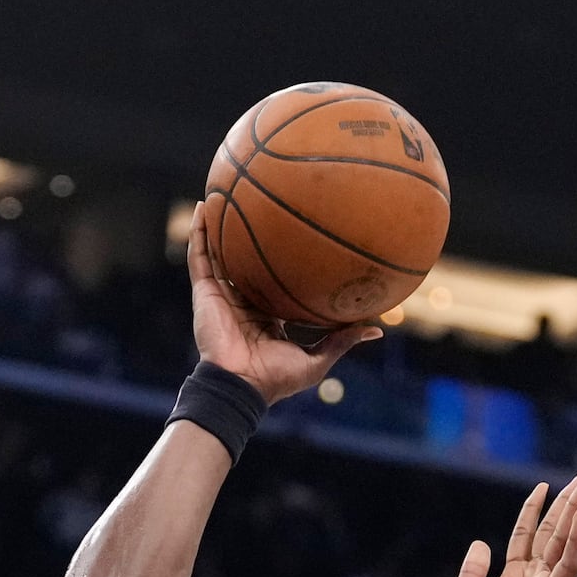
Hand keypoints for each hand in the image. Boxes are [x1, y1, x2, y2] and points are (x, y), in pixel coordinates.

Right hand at [187, 209, 380, 406]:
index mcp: (266, 315)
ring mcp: (222, 296)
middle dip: (250, 234)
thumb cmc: (277, 377)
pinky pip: (200, 257)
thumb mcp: (318, 358)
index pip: (274, 281)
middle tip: (261, 202)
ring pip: (218, 252)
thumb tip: (377, 330)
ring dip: (219, 224)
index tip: (294, 235)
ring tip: (224, 191)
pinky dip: (199, 233)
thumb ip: (343, 339)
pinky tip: (203, 207)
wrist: (242, 385)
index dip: (281, 261)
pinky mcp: (204, 294)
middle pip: (246, 260)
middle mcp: (243, 301)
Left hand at [434, 474, 576, 576]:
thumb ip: (473, 571)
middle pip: (552, 534)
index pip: (526, 537)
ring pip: (564, 543)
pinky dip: (576, 541)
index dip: (533, 511)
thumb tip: (481, 544)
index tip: (541, 487)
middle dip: (567, 504)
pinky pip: (568, 566)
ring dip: (576, 512)